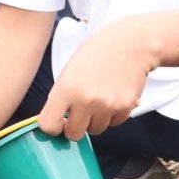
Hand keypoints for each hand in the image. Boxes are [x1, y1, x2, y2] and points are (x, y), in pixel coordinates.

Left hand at [38, 19, 156, 140]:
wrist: (129, 43)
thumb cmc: (96, 54)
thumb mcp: (68, 71)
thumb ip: (60, 97)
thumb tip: (55, 121)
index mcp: (66, 89)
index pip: (49, 125)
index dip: (52, 126)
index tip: (58, 121)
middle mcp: (86, 100)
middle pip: (74, 134)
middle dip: (74, 126)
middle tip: (79, 113)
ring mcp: (107, 105)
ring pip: (95, 130)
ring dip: (94, 120)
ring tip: (98, 99)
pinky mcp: (125, 107)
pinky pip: (114, 124)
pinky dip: (112, 115)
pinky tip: (112, 96)